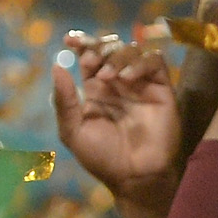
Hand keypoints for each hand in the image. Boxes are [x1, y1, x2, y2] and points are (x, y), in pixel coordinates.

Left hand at [52, 31, 185, 210]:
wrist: (134, 177)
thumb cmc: (102, 158)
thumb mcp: (73, 131)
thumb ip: (65, 101)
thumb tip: (56, 66)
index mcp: (95, 89)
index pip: (88, 56)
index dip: (80, 43)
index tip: (69, 40)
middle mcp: (117, 82)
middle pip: (110, 48)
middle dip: (98, 47)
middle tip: (89, 60)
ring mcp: (140, 84)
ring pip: (131, 50)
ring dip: (117, 57)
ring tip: (108, 77)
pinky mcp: (161, 88)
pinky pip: (154, 62)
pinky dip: (140, 63)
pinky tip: (128, 79)